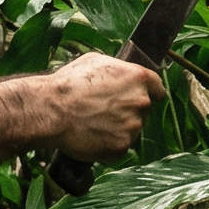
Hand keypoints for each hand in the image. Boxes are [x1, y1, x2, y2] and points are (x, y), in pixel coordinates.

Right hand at [39, 52, 165, 161]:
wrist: (52, 110)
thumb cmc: (69, 83)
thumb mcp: (95, 62)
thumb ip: (118, 70)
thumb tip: (121, 76)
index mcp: (139, 78)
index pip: (157, 88)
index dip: (146, 92)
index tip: (135, 97)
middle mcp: (141, 102)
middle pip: (143, 110)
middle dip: (128, 110)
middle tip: (104, 110)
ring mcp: (133, 127)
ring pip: (131, 129)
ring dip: (118, 128)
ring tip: (93, 123)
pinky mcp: (121, 147)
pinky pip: (118, 146)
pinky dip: (107, 144)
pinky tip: (91, 136)